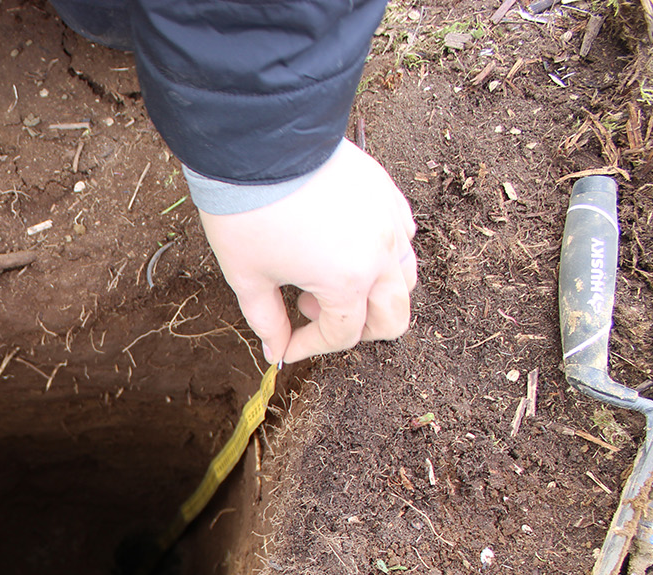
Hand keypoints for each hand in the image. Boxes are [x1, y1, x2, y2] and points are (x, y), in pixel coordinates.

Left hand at [199, 140, 416, 364]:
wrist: (257, 144)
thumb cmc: (247, 212)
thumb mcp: (249, 278)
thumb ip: (269, 322)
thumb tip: (276, 351)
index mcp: (348, 282)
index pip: (343, 334)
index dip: (310, 346)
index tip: (286, 346)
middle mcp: (381, 254)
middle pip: (392, 317)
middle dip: (357, 330)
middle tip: (314, 315)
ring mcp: (390, 220)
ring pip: (405, 278)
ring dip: (373, 294)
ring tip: (324, 279)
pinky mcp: (387, 192)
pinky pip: (402, 237)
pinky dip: (382, 255)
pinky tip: (343, 248)